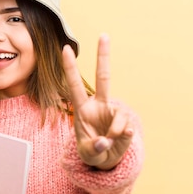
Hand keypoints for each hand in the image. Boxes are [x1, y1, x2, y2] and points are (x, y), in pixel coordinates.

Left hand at [62, 34, 133, 169]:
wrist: (106, 159)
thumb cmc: (92, 152)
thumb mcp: (88, 154)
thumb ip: (95, 148)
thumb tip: (108, 139)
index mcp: (82, 110)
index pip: (74, 86)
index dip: (70, 68)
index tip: (65, 48)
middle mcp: (98, 105)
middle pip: (103, 77)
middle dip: (103, 56)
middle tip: (104, 34)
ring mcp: (113, 111)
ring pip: (120, 116)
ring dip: (115, 132)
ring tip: (109, 142)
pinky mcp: (126, 119)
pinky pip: (126, 127)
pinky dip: (122, 137)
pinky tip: (117, 141)